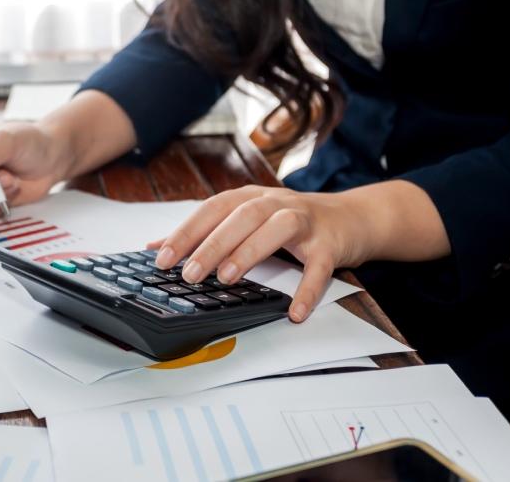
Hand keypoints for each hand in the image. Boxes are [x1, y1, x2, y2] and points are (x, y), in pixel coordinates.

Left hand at [149, 186, 373, 322]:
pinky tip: (294, 311)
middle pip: (241, 217)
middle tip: (188, 273)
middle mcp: (277, 203)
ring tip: (226, 278)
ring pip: (277, 229)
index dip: (187, 231)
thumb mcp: (248, 220)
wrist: (352, 218)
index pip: (213, 209)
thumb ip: (206, 232)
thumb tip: (157, 247)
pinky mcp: (331, 244)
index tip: (162, 257)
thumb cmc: (292, 223)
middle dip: (212, 244)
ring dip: (250, 252)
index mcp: (252, 197)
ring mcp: (306, 221)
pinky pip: (319, 267)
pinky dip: (307, 289)